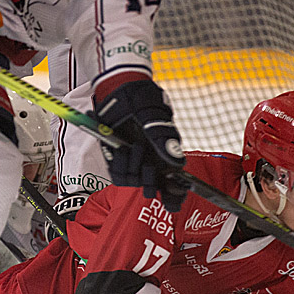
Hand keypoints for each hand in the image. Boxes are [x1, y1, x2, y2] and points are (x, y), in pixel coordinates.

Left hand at [93, 79, 187, 211]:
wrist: (120, 91)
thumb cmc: (144, 101)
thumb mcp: (156, 117)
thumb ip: (165, 139)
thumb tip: (177, 163)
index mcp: (167, 155)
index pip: (175, 185)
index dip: (174, 197)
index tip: (172, 203)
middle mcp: (152, 162)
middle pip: (153, 188)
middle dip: (149, 182)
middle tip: (148, 166)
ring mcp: (134, 161)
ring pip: (133, 182)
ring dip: (131, 168)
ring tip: (131, 147)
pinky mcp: (117, 159)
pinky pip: (117, 175)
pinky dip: (117, 165)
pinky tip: (119, 150)